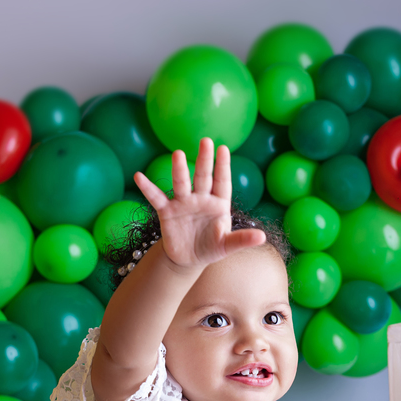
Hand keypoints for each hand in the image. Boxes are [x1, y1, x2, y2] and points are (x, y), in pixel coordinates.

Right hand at [132, 138, 265, 269]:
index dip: (223, 167)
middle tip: (206, 141)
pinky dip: (148, 188)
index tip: (224, 149)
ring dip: (180, 169)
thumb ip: (242, 239)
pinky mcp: (167, 212)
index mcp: (218, 203)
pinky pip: (156, 198)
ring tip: (178, 154)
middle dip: (204, 160)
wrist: (188, 259)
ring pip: (181, 183)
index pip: (222, 182)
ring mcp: (183, 203)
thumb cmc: (211, 247)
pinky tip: (139, 176)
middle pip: (203, 177)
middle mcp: (201, 198)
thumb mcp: (227, 245)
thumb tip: (262, 236)